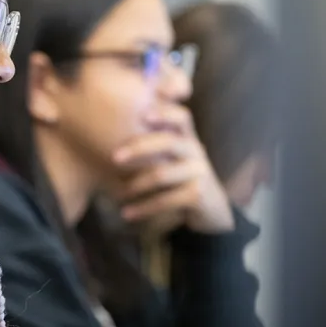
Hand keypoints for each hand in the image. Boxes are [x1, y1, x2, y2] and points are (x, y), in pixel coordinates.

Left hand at [112, 104, 233, 234]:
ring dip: (136, 184)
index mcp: (187, 138)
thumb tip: (114, 129)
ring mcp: (199, 172)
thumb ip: (155, 140)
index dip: (165, 113)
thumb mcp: (173, 156)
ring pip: (162, 174)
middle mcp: (195, 151)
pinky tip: (126, 213)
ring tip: (117, 194)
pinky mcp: (198, 195)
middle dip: (138, 148)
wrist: (211, 209)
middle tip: (114, 157)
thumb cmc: (181, 177)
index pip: (181, 117)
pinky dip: (143, 208)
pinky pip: (165, 200)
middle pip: (168, 142)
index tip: (143, 115)